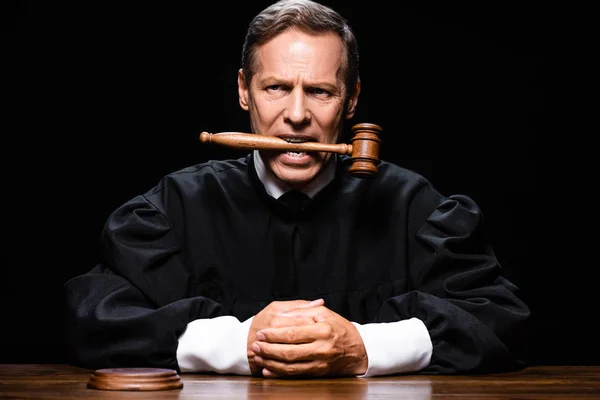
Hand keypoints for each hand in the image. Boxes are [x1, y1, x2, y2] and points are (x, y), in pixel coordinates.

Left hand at [251, 304, 367, 377]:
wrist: (359, 350)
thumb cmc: (340, 328)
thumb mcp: (325, 314)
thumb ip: (304, 310)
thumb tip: (284, 312)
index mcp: (322, 330)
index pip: (293, 333)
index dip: (274, 334)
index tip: (261, 332)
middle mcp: (322, 348)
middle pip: (290, 351)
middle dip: (269, 349)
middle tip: (255, 345)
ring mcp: (320, 363)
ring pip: (291, 366)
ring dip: (271, 362)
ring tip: (259, 356)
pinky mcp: (319, 373)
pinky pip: (296, 375)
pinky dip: (280, 374)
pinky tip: (269, 370)